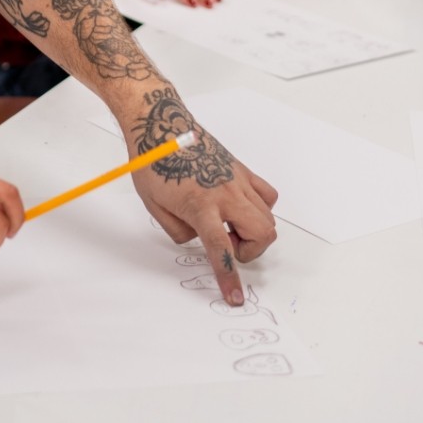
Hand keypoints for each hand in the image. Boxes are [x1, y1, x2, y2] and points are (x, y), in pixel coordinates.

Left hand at [129, 123, 278, 305]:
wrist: (163, 126)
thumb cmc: (154, 163)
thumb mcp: (155, 207)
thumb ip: (180, 231)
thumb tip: (198, 238)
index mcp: (201, 205)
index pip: (221, 248)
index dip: (229, 277)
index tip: (235, 297)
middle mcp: (225, 193)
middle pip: (262, 233)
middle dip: (248, 250)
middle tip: (227, 244)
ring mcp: (238, 180)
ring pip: (268, 217)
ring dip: (253, 232)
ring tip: (229, 224)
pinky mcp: (242, 171)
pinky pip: (267, 196)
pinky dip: (259, 209)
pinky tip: (238, 208)